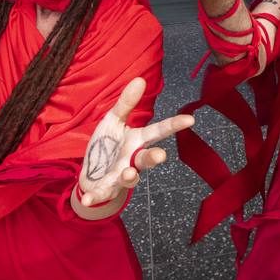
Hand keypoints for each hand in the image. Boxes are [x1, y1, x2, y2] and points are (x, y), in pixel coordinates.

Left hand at [74, 78, 193, 209]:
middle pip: (146, 159)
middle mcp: (132, 160)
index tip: (190, 119)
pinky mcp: (104, 188)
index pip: (158, 132)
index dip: (173, 125)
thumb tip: (140, 79)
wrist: (91, 173)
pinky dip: (95, 198)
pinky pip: (101, 194)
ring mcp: (119, 176)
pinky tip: (89, 200)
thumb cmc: (107, 146)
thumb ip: (126, 103)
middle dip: (153, 158)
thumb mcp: (113, 120)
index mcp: (136, 141)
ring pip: (130, 178)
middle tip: (160, 155)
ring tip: (127, 173)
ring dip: (129, 177)